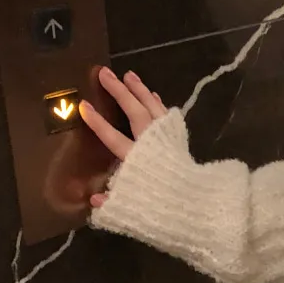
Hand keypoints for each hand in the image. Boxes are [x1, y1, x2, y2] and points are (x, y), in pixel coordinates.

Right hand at [78, 61, 164, 202]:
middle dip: (119, 91)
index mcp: (137, 160)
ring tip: (129, 74)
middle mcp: (152, 144)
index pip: (112, 137)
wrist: (199, 207)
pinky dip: (158, 103)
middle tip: (105, 73)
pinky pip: (166, 116)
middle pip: (134, 112)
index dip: (98, 122)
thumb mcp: (134, 210)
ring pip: (152, 108)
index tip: (84, 106)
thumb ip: (113, 203)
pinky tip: (152, 94)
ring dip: (140, 90)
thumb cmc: (164, 208)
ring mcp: (167, 139)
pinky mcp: (178, 140)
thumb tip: (94, 201)